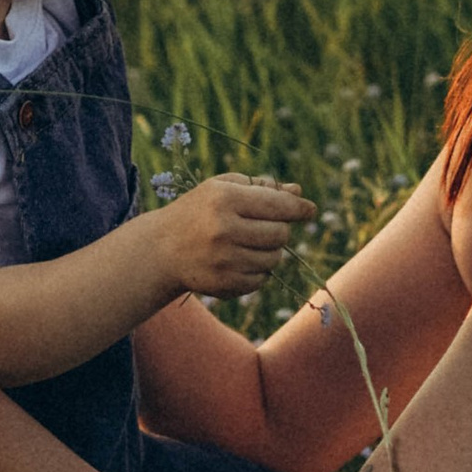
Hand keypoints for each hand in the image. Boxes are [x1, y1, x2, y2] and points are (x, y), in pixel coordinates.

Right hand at [149, 172, 311, 298]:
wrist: (162, 249)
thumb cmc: (197, 210)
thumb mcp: (222, 188)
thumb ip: (260, 187)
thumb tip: (298, 193)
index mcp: (225, 198)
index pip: (278, 204)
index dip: (298, 207)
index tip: (309, 209)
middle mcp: (224, 229)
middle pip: (281, 233)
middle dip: (278, 229)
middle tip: (260, 226)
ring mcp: (224, 260)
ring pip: (275, 258)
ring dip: (269, 252)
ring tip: (247, 244)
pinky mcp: (224, 284)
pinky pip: (261, 280)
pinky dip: (257, 271)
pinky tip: (236, 261)